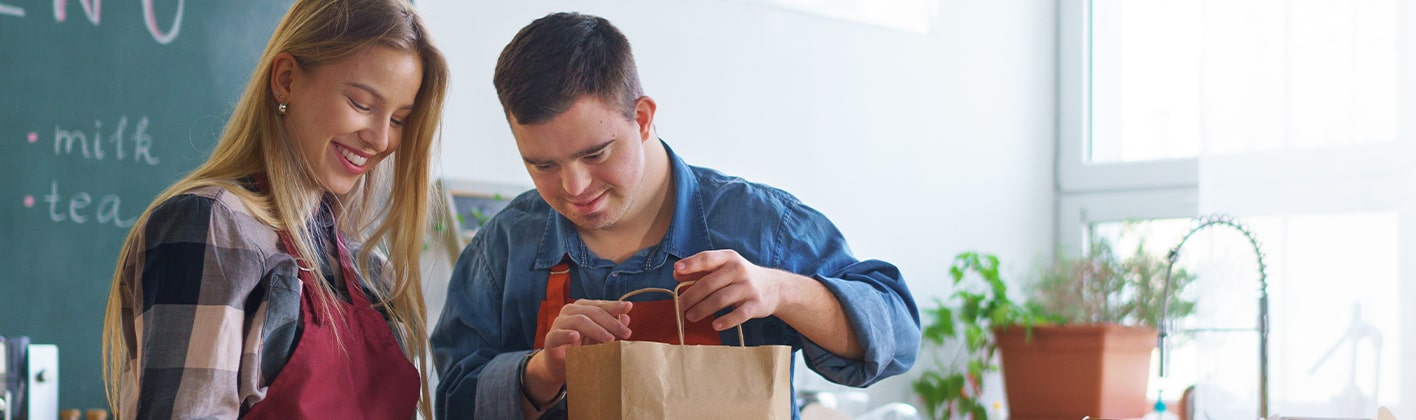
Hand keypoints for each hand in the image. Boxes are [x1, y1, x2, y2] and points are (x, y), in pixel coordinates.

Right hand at [531, 299, 631, 384]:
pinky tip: (576, 336)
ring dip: (596, 330)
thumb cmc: (582, 349)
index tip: (630, 307)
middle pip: (593, 312)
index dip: (615, 305)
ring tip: (609, 340)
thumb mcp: (600, 339)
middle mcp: (570, 311)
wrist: (560, 367)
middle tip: (625, 333)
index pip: (601, 304)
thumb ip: (611, 328)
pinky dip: (568, 334)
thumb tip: (626, 318)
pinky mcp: (550, 339)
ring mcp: (559, 324)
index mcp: (583, 308)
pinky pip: (559, 334)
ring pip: (579, 320)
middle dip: (611, 322)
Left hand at [674, 249, 794, 330]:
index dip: (691, 264)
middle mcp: (739, 270)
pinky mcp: (756, 304)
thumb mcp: (723, 268)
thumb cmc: (741, 277)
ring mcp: (748, 287)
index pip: (707, 258)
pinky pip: (738, 314)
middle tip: (680, 305)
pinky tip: (715, 325)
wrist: (775, 287)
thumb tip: (676, 273)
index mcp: (729, 258)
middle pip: (710, 283)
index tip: (677, 270)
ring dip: (703, 309)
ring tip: (691, 316)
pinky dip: (725, 321)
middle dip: (692, 296)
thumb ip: (700, 270)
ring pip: (720, 299)